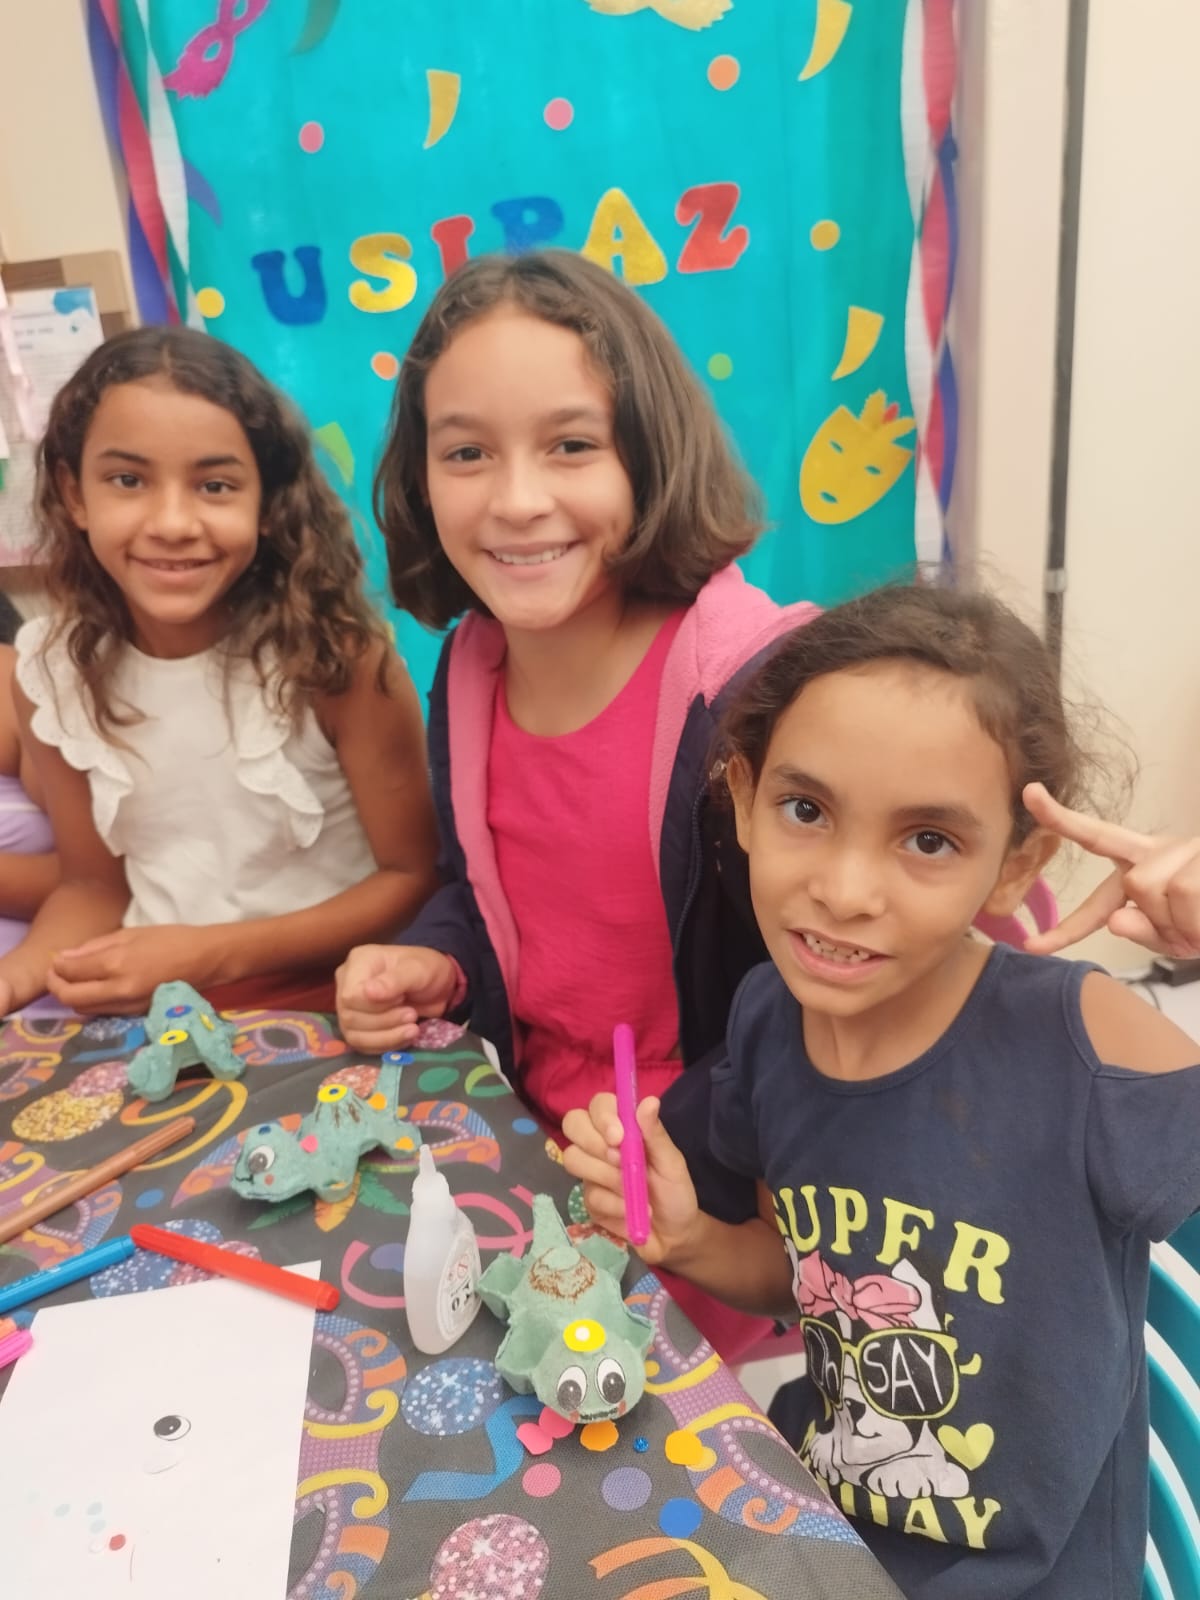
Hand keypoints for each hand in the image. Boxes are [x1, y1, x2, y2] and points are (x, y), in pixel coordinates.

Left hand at [48, 926, 217, 1014]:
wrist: (205, 960)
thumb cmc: (170, 939)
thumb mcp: (131, 933)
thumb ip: (95, 947)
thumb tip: (64, 958)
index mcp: (117, 963)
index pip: (70, 971)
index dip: (57, 966)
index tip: (57, 959)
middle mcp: (119, 990)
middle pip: (70, 998)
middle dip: (57, 986)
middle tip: (58, 973)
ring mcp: (128, 1006)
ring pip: (84, 1009)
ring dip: (73, 995)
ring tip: (76, 979)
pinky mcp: (135, 1014)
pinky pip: (102, 1011)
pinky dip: (92, 1001)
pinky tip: (97, 987)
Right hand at [335, 944, 458, 1050]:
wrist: (436, 988)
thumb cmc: (426, 970)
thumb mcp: (417, 970)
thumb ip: (394, 980)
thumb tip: (368, 992)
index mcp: (357, 963)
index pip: (351, 996)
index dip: (376, 1005)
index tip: (402, 998)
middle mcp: (346, 984)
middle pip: (350, 1017)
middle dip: (385, 1021)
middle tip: (412, 1014)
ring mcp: (349, 1007)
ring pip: (354, 1035)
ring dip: (387, 1037)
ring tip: (412, 1028)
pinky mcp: (357, 1027)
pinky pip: (362, 1045)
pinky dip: (385, 1045)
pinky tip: (405, 1036)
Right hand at [561, 1093, 700, 1267]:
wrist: (673, 1236)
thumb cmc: (675, 1192)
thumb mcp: (672, 1163)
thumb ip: (656, 1134)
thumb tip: (649, 1101)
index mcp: (623, 1129)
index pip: (598, 1104)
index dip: (603, 1116)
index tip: (618, 1136)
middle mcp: (601, 1145)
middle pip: (573, 1124)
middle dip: (593, 1142)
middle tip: (619, 1161)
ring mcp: (591, 1172)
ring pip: (573, 1159)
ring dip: (606, 1176)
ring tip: (632, 1190)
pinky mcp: (588, 1200)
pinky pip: (589, 1195)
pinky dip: (615, 1204)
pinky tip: (631, 1211)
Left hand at [1023, 782, 1199, 956]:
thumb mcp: (1175, 938)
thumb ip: (1141, 931)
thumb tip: (1117, 922)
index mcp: (1144, 858)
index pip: (1096, 838)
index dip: (1060, 817)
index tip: (1030, 792)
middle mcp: (1165, 846)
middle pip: (1135, 884)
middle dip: (1160, 922)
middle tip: (1190, 934)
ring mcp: (1192, 848)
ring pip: (1159, 891)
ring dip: (1185, 926)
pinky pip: (1188, 896)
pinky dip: (1199, 925)